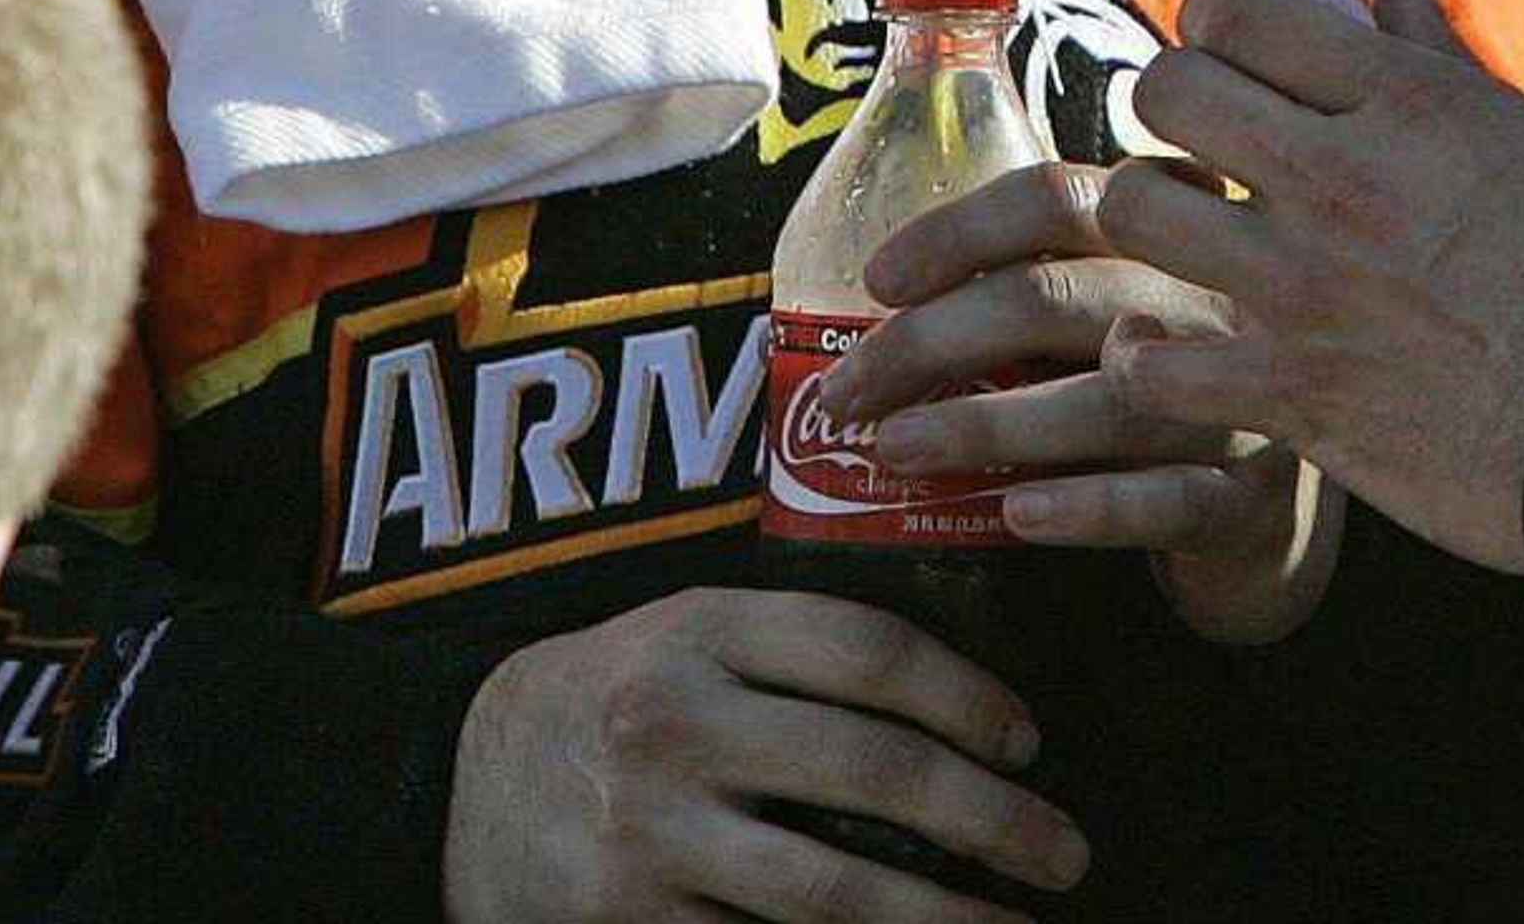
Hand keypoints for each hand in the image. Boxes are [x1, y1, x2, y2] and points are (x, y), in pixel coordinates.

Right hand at [441, 586, 1087, 923]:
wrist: (459, 771)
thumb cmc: (619, 690)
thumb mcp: (694, 628)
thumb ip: (804, 642)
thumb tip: (966, 697)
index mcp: (704, 630)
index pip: (872, 652)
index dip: (970, 698)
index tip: (1028, 743)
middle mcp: (674, 725)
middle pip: (870, 771)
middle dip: (989, 820)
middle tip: (1065, 853)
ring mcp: (645, 833)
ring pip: (828, 886)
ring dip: (938, 917)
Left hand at [829, 162, 1338, 642]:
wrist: (1283, 498)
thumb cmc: (1172, 379)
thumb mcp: (1124, 299)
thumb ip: (1041, 274)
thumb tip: (875, 288)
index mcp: (1174, 231)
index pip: (1062, 198)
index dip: (961, 231)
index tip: (877, 279)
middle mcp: (1213, 300)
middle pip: (1060, 296)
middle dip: (934, 340)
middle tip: (847, 392)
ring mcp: (1242, 399)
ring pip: (1106, 400)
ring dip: (984, 423)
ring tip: (893, 448)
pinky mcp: (1254, 499)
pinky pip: (1169, 501)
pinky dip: (1088, 506)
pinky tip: (1016, 514)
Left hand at [1099, 0, 1523, 573]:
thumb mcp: (1519, 129)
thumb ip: (1429, 45)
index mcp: (1404, 102)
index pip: (1239, 12)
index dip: (1219, 22)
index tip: (1238, 54)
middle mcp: (1340, 180)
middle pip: (1167, 91)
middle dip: (1173, 99)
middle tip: (1204, 135)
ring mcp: (1305, 288)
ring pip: (1136, 207)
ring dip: (1149, 211)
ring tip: (1185, 227)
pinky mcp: (1289, 391)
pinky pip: (1152, 363)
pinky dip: (1145, 356)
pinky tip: (1172, 344)